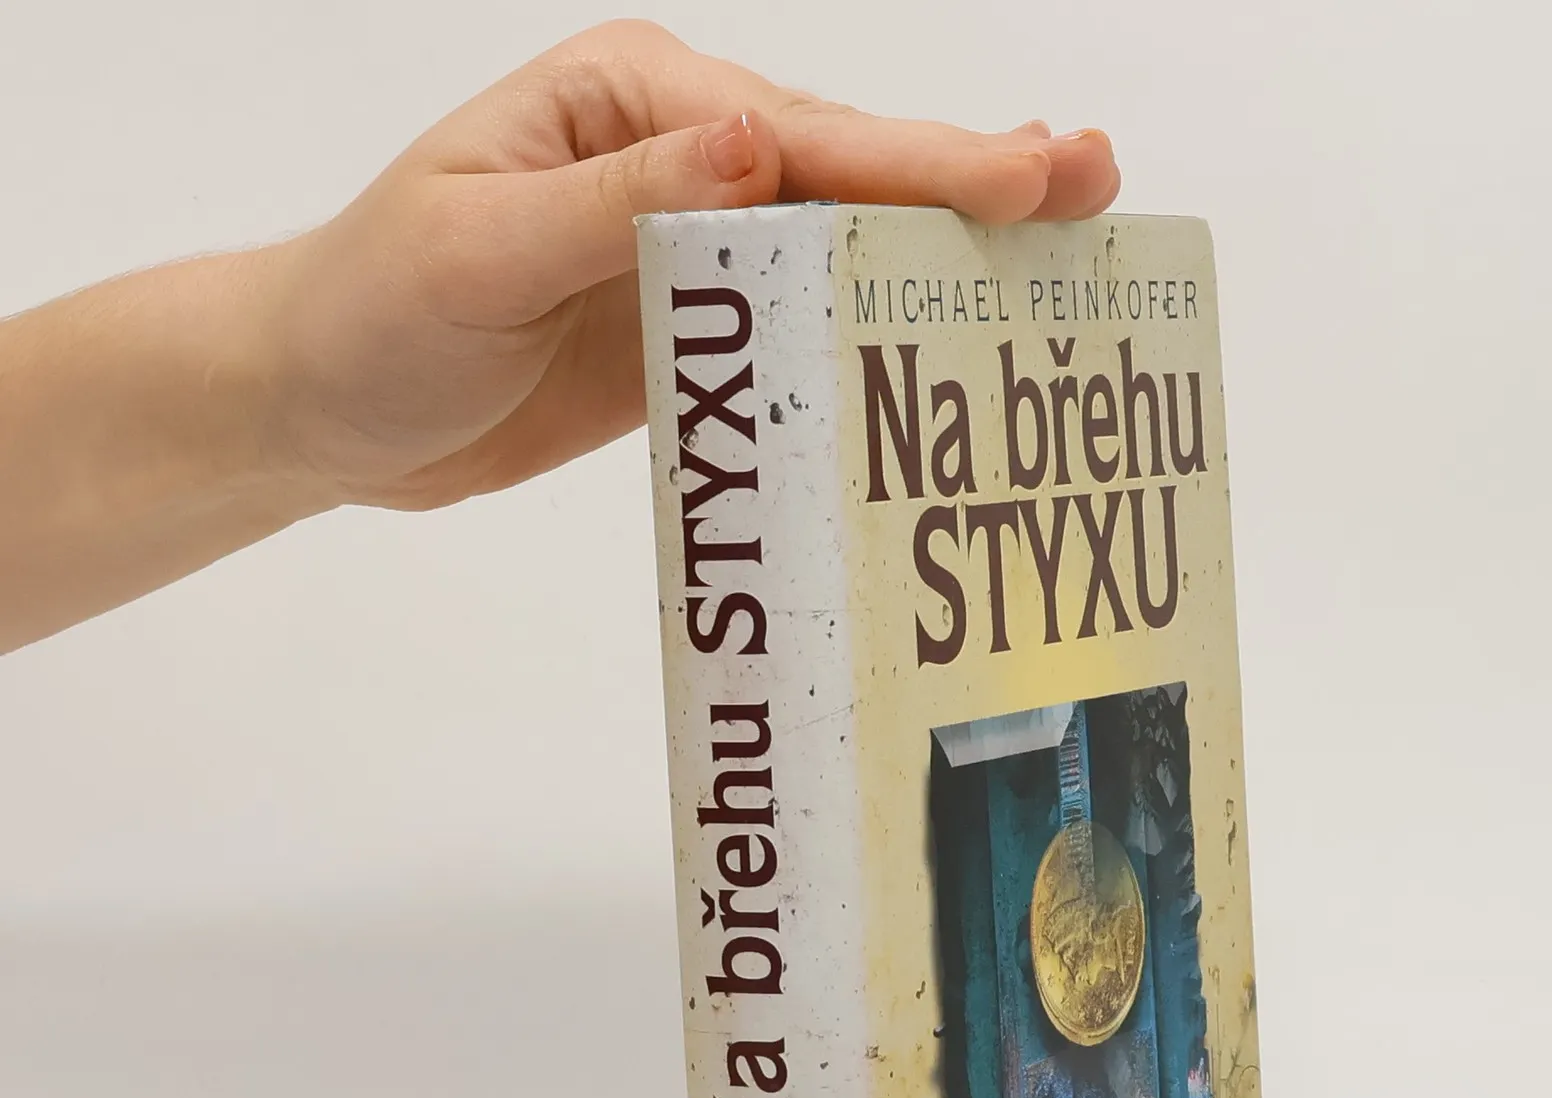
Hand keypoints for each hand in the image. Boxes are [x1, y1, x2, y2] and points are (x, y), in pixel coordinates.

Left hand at [263, 21, 1121, 511]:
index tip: (1030, 179)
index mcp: (635, 102)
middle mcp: (680, 156)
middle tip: (1094, 184)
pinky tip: (952, 331)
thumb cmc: (374, 313)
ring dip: (947, 250)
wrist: (322, 405)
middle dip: (972, 184)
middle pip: (850, 172)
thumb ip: (621, 201)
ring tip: (1062, 245)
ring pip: (844, 242)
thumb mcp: (480, 249)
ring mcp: (696, 243)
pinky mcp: (697, 326)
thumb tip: (759, 148)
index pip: (801, 137)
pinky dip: (882, 326)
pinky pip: (806, 322)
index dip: (921, 162)